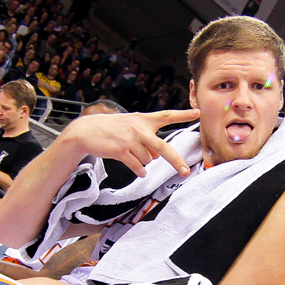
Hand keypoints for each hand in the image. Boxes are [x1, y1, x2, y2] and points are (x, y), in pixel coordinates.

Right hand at [63, 108, 199, 177]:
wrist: (87, 131)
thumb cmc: (112, 128)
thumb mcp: (131, 126)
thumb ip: (146, 138)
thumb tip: (156, 157)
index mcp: (144, 119)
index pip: (167, 116)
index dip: (183, 115)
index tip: (198, 113)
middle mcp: (139, 128)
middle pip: (163, 148)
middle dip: (176, 161)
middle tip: (186, 172)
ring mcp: (130, 140)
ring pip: (148, 160)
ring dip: (143, 161)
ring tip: (130, 152)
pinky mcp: (121, 151)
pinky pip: (138, 167)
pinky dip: (139, 171)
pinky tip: (136, 169)